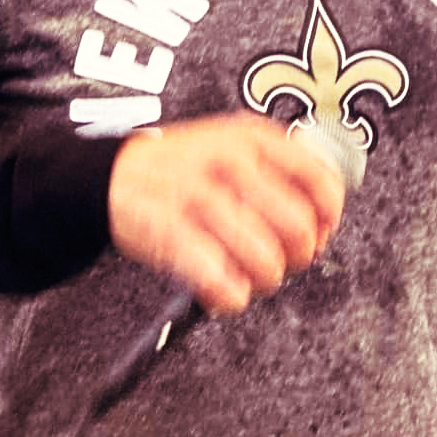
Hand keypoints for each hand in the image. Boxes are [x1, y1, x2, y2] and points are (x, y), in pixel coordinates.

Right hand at [108, 113, 346, 315]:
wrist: (108, 176)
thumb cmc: (179, 168)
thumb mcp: (232, 145)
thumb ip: (279, 172)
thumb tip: (321, 224)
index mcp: (252, 138)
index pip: (320, 180)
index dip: (328, 218)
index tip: (320, 233)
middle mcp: (230, 162)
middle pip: (297, 227)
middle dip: (297, 257)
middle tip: (282, 261)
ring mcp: (199, 195)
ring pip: (265, 260)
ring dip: (264, 281)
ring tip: (250, 278)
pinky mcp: (171, 231)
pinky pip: (222, 281)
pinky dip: (230, 298)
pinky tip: (224, 292)